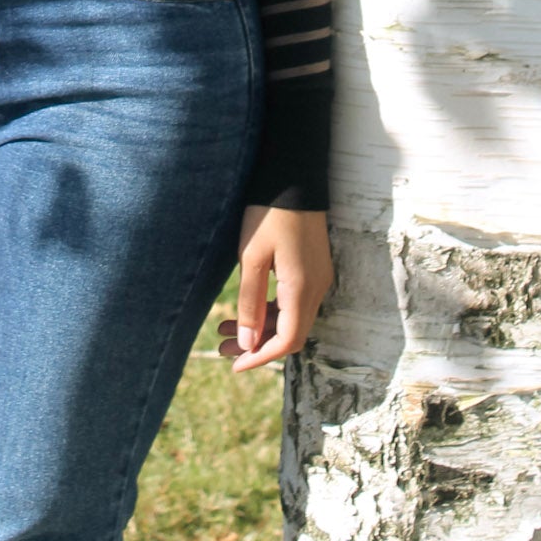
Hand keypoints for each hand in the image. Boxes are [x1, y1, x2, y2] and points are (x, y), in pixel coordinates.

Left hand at [216, 204, 333, 372]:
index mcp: (302, 288)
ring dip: (261, 327)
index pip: (287, 340)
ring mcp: (318, 278)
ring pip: (291, 317)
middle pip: (290, 333)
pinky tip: (248, 307)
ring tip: (225, 329)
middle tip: (222, 347)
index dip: (261, 357)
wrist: (294, 176)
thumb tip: (246, 343)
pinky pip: (295, 301)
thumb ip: (250, 301)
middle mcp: (317, 288)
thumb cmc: (269, 213)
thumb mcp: (252, 257)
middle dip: (256, 345)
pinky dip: (271, 310)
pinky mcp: (314, 268)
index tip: (234, 364)